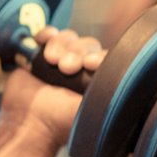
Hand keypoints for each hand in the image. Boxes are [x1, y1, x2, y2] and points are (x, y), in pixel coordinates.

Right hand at [0, 28, 104, 145]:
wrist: (27, 122)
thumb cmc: (60, 122)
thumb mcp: (94, 109)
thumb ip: (112, 93)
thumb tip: (128, 79)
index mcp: (97, 82)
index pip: (105, 57)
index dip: (97, 56)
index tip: (88, 64)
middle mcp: (80, 71)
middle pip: (86, 45)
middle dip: (75, 53)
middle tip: (65, 68)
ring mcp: (58, 62)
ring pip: (67, 38)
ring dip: (59, 46)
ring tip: (51, 61)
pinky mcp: (38, 56)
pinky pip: (47, 35)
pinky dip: (46, 34)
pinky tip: (42, 41)